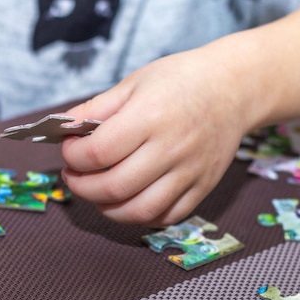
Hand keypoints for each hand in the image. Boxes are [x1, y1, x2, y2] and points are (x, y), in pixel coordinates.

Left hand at [60, 47, 252, 227]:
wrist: (234, 88)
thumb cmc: (180, 81)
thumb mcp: (133, 84)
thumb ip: (95, 109)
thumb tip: (64, 131)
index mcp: (150, 116)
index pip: (97, 152)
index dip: (72, 156)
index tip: (69, 150)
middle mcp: (172, 148)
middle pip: (114, 187)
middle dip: (81, 187)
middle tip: (73, 176)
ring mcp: (190, 172)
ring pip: (139, 211)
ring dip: (107, 209)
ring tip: (96, 194)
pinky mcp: (203, 187)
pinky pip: (166, 217)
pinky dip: (139, 217)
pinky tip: (127, 201)